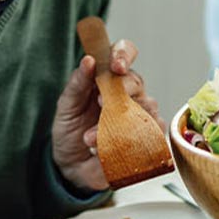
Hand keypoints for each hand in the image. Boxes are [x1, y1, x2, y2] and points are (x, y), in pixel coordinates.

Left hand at [52, 39, 163, 190]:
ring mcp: (140, 113)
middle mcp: (128, 91)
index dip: (124, 54)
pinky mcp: (147, 136)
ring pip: (145, 107)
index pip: (124, 53)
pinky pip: (152, 131)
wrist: (72, 165)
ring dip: (118, 122)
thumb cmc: (71, 130)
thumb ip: (77, 83)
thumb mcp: (66, 106)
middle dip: (120, 90)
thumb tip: (89, 60)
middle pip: (136, 81)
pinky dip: (129, 139)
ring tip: (90, 138)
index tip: (116, 66)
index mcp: (108, 76)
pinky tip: (110, 146)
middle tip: (101, 104)